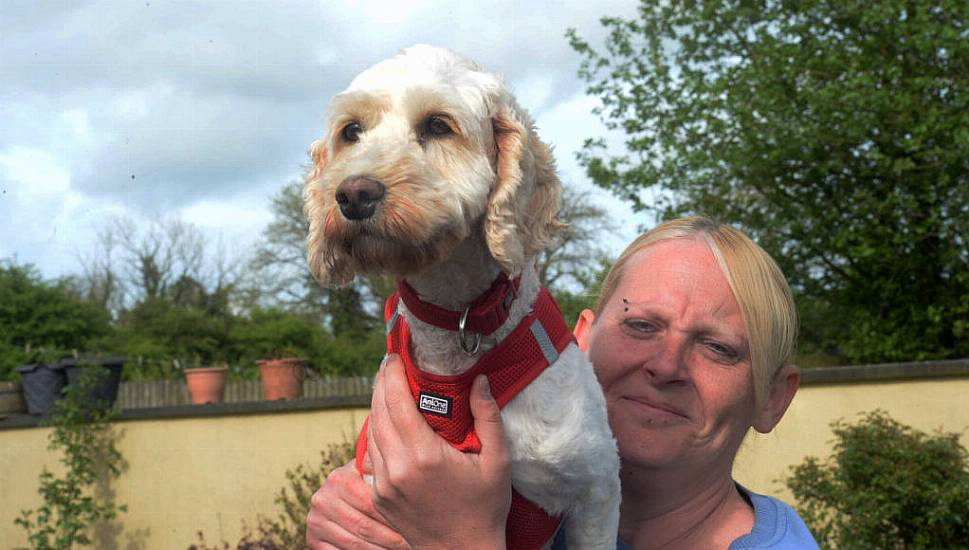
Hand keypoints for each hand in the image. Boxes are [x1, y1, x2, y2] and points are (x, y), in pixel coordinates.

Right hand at [305, 461, 410, 549]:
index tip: (413, 525)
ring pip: (354, 544)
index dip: (394, 516)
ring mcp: (315, 521)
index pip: (371, 503)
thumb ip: (381, 470)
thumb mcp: (369, 472)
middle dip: (391, 538)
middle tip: (410, 543)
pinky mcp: (313, 540)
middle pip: (364, 527)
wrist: (337, 498)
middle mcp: (322, 499)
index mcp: (338, 479)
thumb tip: (403, 470)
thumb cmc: (363, 483)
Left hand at [367, 354, 511, 549]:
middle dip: (381, 383)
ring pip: (372, 433)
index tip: (394, 356)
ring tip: (389, 388)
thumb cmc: (485, 508)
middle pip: (378, 412)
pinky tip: (390, 423)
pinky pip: (373, 455)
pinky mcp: (379, 496)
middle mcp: (397, 469)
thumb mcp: (496, 462)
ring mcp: (384, 485)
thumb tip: (480, 381)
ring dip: (377, 407)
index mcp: (424, 456)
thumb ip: (488, 418)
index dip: (391, 374)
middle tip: (389, 365)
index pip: (396, 402)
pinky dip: (378, 433)